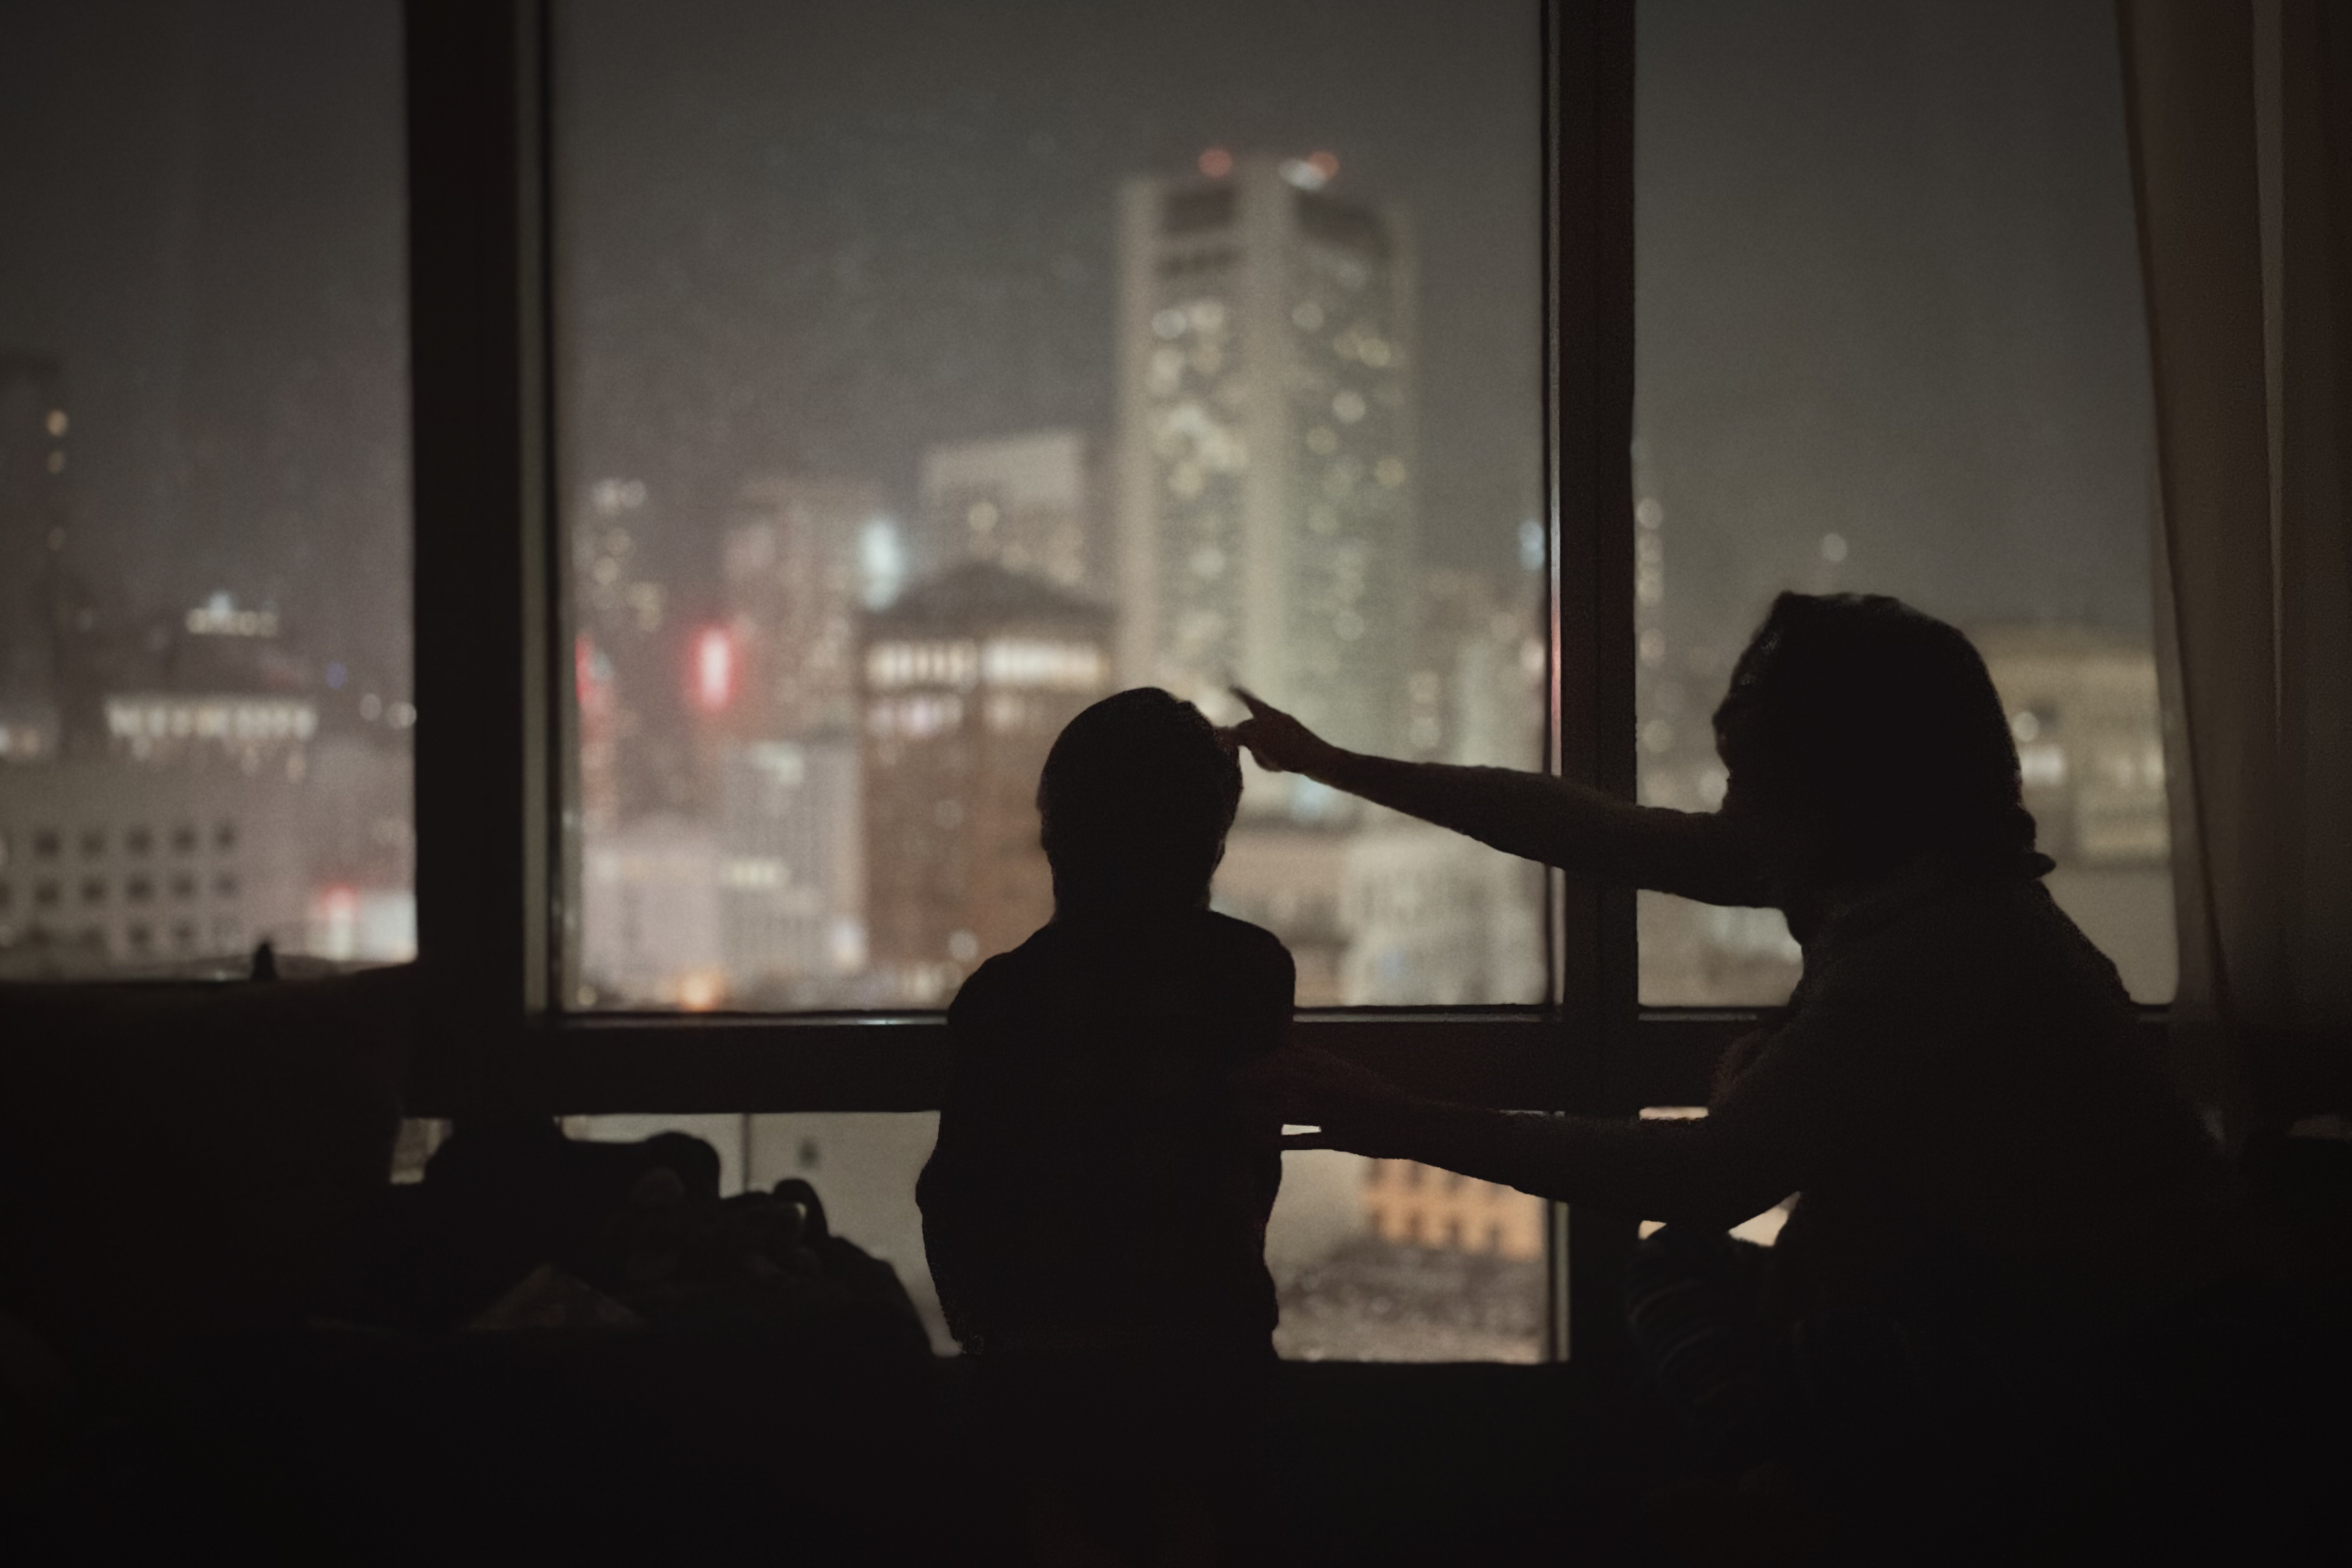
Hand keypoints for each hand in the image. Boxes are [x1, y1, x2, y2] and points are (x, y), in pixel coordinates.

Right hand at [1219, 687, 1342, 778]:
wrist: (1322, 762)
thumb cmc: (1290, 748)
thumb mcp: (1259, 740)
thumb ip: (1239, 735)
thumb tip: (1220, 732)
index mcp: (1269, 714)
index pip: (1250, 701)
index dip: (1239, 695)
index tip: (1230, 687)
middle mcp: (1278, 720)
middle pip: (1253, 726)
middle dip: (1245, 738)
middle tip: (1235, 747)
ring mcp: (1288, 733)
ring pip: (1263, 742)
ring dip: (1260, 753)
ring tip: (1269, 762)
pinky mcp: (1295, 747)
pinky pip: (1275, 752)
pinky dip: (1272, 759)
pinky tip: (1280, 767)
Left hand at [1237, 1043, 1420, 1155]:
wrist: (1411, 1123)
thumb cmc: (1375, 1096)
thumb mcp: (1346, 1070)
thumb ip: (1316, 1058)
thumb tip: (1285, 1041)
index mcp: (1333, 1067)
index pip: (1288, 1056)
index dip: (1260, 1060)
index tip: (1239, 1065)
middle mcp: (1331, 1087)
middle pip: (1282, 1079)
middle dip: (1251, 1081)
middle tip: (1225, 1086)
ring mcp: (1335, 1114)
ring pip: (1288, 1109)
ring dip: (1258, 1110)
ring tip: (1233, 1111)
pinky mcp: (1339, 1139)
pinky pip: (1303, 1140)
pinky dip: (1277, 1140)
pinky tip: (1254, 1141)